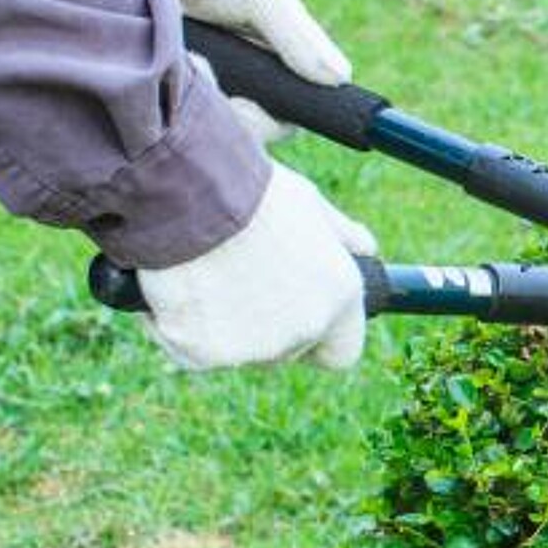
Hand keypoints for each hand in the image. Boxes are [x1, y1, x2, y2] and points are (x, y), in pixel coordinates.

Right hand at [137, 165, 377, 370]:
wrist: (190, 196)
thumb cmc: (253, 193)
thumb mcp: (311, 204)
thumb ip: (343, 235)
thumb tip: (365, 247)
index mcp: (339, 296)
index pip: (343, 351)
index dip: (323, 337)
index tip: (304, 316)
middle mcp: (303, 329)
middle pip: (287, 349)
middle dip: (270, 325)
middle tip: (243, 279)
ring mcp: (252, 347)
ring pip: (240, 351)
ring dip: (227, 327)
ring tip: (210, 275)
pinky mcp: (200, 354)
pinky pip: (192, 350)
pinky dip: (185, 327)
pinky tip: (182, 287)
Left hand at [165, 0, 350, 142]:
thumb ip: (299, 39)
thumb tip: (340, 78)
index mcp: (282, 61)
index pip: (284, 118)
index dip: (264, 122)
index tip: (242, 105)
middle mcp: (250, 73)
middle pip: (243, 124)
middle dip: (224, 106)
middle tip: (205, 71)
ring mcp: (215, 72)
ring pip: (210, 114)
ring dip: (198, 94)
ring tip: (189, 58)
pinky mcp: (178, 68)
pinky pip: (177, 98)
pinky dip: (175, 84)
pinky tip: (173, 57)